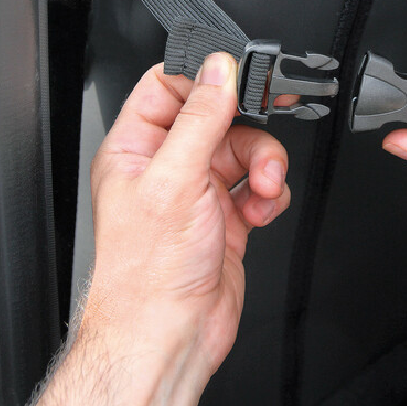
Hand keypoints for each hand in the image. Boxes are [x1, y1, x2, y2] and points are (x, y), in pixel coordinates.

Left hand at [29, 53, 291, 405]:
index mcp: (136, 148)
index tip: (236, 81)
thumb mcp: (175, 179)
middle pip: (218, 117)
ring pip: (245, 151)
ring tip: (264, 188)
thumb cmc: (147, 273)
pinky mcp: (227, 218)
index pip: (167, 87)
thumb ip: (200, 118)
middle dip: (249, 129)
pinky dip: (270, 195)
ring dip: (265, 165)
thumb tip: (218, 69)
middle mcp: (166, 167)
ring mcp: (198, 193)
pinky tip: (261, 211)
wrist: (169, 336)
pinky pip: (260, 187)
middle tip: (262, 141)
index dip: (204, 79)